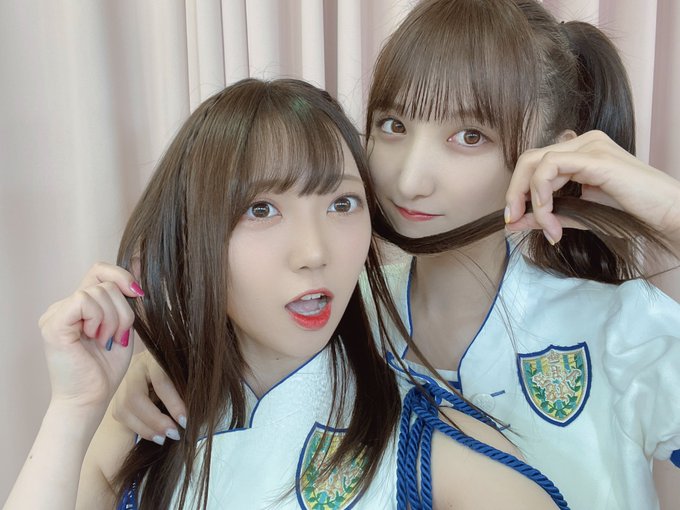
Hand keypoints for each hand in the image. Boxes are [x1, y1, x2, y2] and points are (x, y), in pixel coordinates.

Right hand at [39, 262, 142, 411]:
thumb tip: (139, 262)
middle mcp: (65, 306)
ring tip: (105, 341)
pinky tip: (96, 338)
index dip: (122, 276)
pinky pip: (84, 300)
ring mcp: (56, 313)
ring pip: (99, 292)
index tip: (138, 294)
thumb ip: (127, 299)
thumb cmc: (106, 368)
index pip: (100, 270)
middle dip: (123, 310)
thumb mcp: (124, 326)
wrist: (91, 399)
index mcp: (80, 306)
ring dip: (113, 320)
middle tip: (116, 337)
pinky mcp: (53, 323)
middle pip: (105, 283)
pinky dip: (98, 319)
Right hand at [111, 350, 186, 444]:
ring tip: (164, 438)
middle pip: (135, 398)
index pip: (161, 382)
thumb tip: (194, 413)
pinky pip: (121, 416)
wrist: (159, 365)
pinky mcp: (117, 398)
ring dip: (145, 429)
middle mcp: (134, 370)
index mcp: (154, 358)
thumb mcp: (184, 373)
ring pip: (124, 410)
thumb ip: (186, 388)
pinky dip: (138, 429)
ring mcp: (122, 384)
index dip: (173, 403)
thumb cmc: (178, 369)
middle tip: (173, 433)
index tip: (185, 421)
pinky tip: (153, 435)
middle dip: (155, 420)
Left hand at [505, 130, 679, 245]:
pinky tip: (551, 218)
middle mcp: (583, 142)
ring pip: (536, 163)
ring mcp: (590, 146)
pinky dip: (542, 195)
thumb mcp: (578, 215)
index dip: (517, 191)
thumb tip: (514, 222)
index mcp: (580, 151)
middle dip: (515, 192)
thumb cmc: (630, 213)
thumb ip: (547, 216)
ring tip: (547, 227)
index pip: (534, 163)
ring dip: (532, 200)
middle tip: (512, 221)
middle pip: (529, 159)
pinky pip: (550, 167)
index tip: (513, 220)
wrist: (667, 214)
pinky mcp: (595, 157)